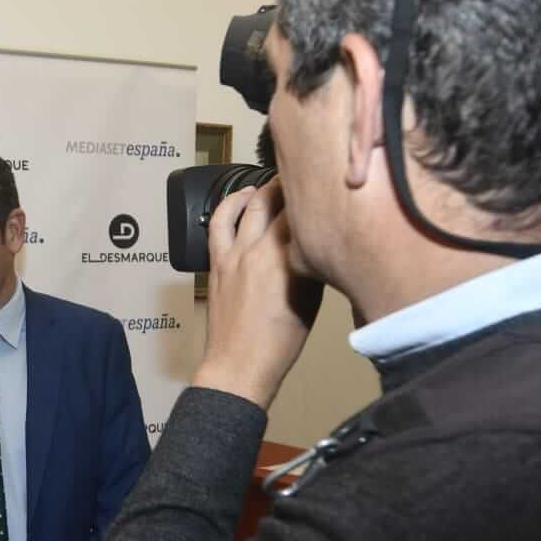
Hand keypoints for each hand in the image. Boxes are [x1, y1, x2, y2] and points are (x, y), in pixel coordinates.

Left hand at [193, 179, 323, 408]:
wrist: (240, 364)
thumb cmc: (279, 342)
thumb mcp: (311, 300)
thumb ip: (311, 263)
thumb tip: (316, 240)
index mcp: (285, 258)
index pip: (301, 212)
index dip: (312, 195)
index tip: (323, 184)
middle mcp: (257, 249)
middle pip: (274, 201)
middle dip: (288, 183)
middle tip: (303, 175)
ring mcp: (233, 254)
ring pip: (247, 207)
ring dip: (260, 189)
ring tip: (272, 181)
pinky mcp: (217, 262)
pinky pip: (219, 223)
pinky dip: (229, 206)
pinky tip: (240, 198)